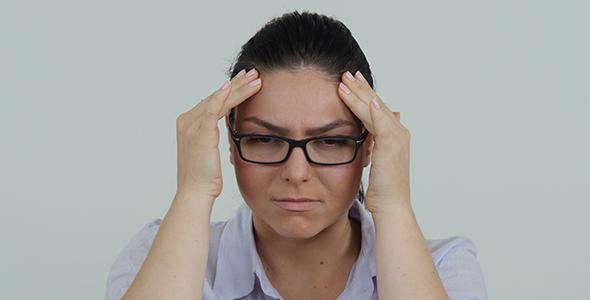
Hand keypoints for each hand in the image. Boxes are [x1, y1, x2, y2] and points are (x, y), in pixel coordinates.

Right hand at [175, 69, 261, 198]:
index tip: (244, 81)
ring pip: (219, 99)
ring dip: (239, 88)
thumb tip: (228, 125)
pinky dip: (223, 95)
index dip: (230, 90)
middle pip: (216, 96)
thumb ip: (214, 135)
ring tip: (255, 78)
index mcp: (188, 124)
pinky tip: (232, 85)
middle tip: (252, 73)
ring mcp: (192, 125)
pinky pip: (212, 108)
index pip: (212, 101)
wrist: (196, 192)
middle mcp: (187, 120)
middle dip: (236, 84)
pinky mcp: (200, 131)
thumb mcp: (210, 152)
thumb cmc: (204, 177)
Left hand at [338, 71, 410, 213]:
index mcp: (394, 134)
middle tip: (347, 73)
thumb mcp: (378, 160)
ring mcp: (396, 139)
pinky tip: (369, 102)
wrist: (392, 206)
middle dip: (361, 88)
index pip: (377, 107)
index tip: (351, 81)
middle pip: (376, 104)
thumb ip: (377, 142)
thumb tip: (375, 129)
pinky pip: (382, 125)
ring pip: (375, 110)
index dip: (364, 93)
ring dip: (360, 95)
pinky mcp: (391, 147)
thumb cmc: (384, 188)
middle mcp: (398, 133)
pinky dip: (375, 112)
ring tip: (345, 81)